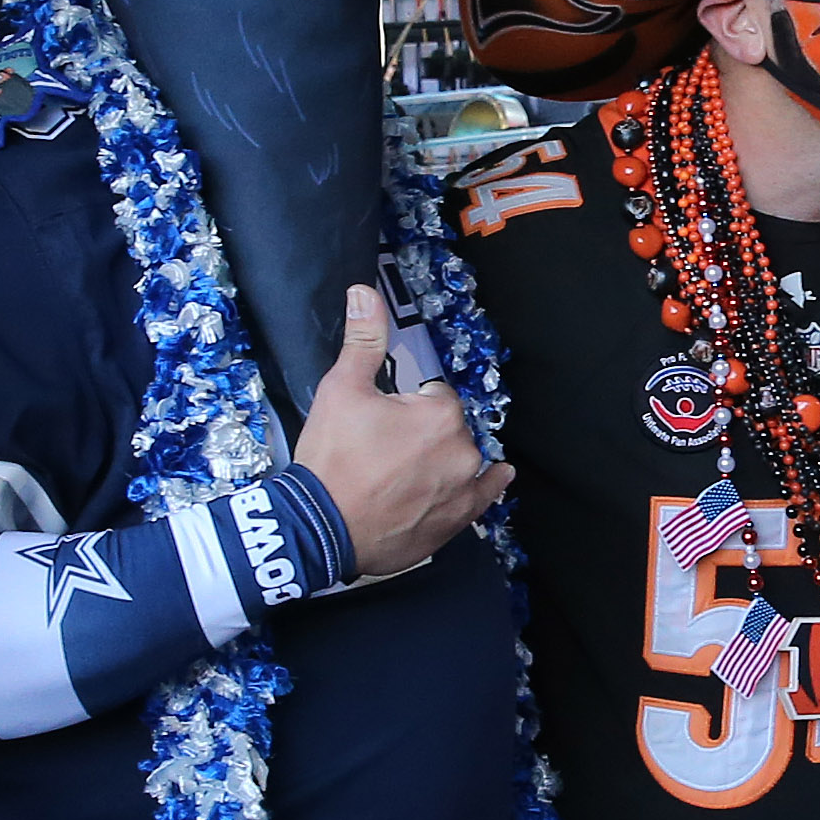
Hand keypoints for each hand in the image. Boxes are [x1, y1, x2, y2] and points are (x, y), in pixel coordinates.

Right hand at [294, 285, 511, 579]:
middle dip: (423, 433)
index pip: (433, 395)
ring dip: (446, 460)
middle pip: (448, 428)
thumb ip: (364, 339)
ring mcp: (463, 489)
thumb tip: (365, 291)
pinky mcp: (457, 521)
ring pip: (461, 460)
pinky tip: (497, 477)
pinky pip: (482, 497)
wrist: (321, 528)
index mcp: (440, 413)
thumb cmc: (332, 458)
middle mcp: (463, 450)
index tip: (381, 423)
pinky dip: (485, 487)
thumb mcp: (341, 390)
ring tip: (411, 471)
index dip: (406, 406)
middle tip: (383, 451)